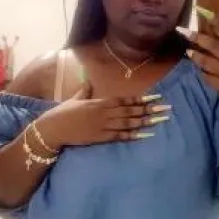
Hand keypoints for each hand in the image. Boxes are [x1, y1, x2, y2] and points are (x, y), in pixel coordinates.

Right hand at [35, 82, 169, 149]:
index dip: (140, 99)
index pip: (123, 100)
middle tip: (164, 109)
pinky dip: (132, 135)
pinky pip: (119, 136)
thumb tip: (88, 81)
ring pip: (127, 123)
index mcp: (99, 102)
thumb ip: (84, 91)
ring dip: (144, 121)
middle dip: (148, 109)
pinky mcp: (100, 138)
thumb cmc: (62, 113)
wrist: (53, 128)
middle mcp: (104, 113)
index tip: (154, 97)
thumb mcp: (75, 99)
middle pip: (130, 111)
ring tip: (158, 120)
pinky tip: (144, 134)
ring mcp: (103, 126)